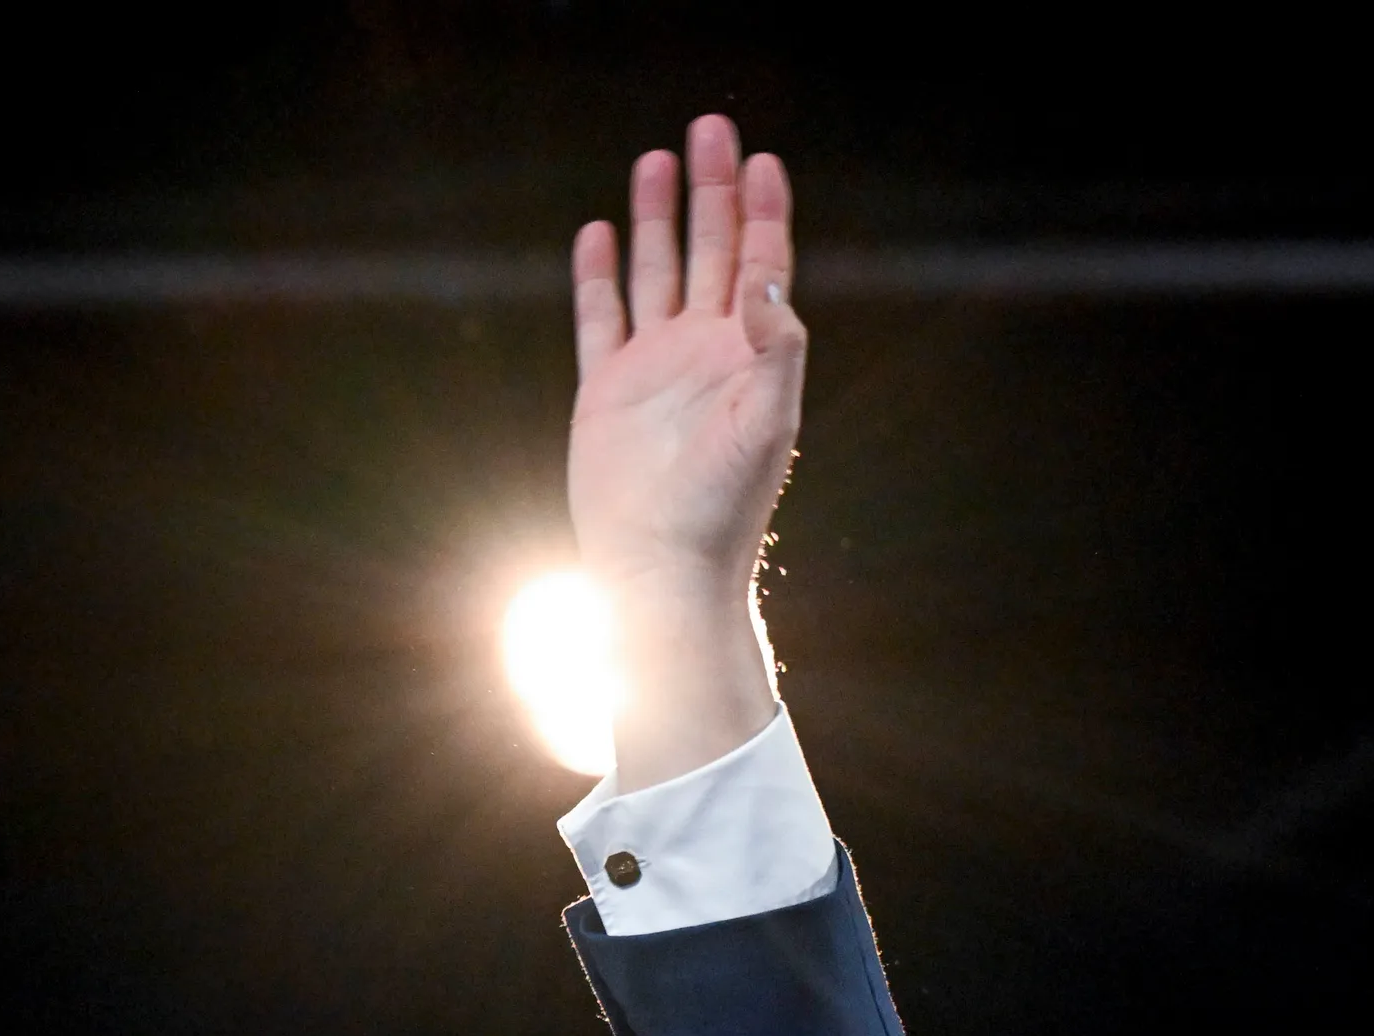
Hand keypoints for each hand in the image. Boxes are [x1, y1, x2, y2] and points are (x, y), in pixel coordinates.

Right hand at [568, 116, 804, 788]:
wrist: (661, 570)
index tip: (763, 159)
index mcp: (749, 355)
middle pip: (711, 251)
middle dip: (712, 190)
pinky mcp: (607, 391)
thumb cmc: (723, 509)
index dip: (763, 210)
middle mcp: (704, 352)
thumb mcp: (766, 424)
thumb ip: (775, 347)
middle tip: (710, 128)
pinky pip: (601, 318)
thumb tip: (765, 278)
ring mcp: (654, 368)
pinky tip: (597, 235)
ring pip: (657, 273)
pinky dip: (600, 276)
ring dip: (659, 218)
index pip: (761, 264)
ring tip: (656, 159)